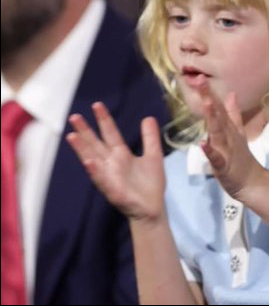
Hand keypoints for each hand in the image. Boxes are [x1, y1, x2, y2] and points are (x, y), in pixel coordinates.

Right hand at [66, 102, 165, 223]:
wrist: (152, 208)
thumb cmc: (151, 183)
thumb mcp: (153, 155)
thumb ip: (150, 137)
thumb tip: (148, 117)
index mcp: (121, 154)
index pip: (110, 133)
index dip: (104, 119)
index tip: (96, 105)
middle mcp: (111, 163)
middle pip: (96, 143)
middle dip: (85, 131)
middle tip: (74, 117)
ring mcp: (109, 176)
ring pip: (92, 159)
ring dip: (82, 149)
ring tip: (72, 136)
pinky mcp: (112, 189)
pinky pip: (101, 178)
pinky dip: (95, 170)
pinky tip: (88, 161)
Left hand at [197, 82, 264, 198]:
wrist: (252, 181)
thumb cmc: (240, 157)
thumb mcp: (237, 132)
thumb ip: (233, 113)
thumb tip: (231, 93)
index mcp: (228, 128)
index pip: (218, 106)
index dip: (208, 91)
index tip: (198, 76)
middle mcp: (228, 134)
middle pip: (217, 113)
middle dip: (208, 97)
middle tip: (200, 79)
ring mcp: (227, 149)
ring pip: (218, 131)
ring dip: (212, 117)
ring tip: (206, 103)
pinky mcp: (224, 165)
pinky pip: (216, 158)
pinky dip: (210, 151)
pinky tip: (202, 143)